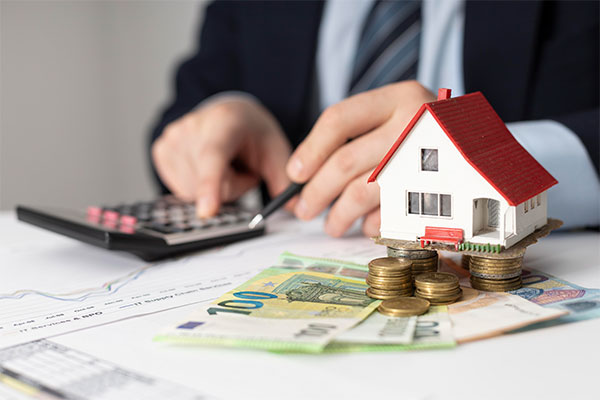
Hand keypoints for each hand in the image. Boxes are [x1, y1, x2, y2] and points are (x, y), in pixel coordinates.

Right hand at [152, 96, 291, 216]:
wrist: (228, 115)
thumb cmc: (251, 132)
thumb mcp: (276, 152)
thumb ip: (285, 181)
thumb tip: (297, 209)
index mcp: (224, 122)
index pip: (214, 158)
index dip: (210, 186)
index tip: (207, 211)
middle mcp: (191, 127)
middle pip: (213, 185)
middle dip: (234, 187)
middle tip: (242, 168)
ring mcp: (171, 139)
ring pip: (195, 194)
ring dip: (216, 189)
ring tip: (225, 166)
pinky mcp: (160, 152)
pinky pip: (181, 191)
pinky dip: (198, 188)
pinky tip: (207, 169)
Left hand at [286, 81, 435, 236]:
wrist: (489, 151)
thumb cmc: (428, 136)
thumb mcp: (397, 118)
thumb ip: (356, 136)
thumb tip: (302, 175)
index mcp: (400, 97)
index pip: (339, 119)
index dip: (310, 149)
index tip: (295, 174)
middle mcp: (416, 124)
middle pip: (345, 161)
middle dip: (316, 192)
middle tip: (304, 209)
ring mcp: (429, 161)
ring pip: (362, 193)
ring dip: (337, 215)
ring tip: (331, 225)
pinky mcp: (439, 196)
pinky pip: (390, 216)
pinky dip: (371, 225)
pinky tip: (366, 226)